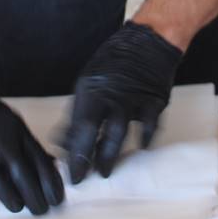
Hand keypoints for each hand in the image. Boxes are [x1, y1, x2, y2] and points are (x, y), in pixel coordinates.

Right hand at [0, 79, 63, 214]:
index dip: (50, 181)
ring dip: (8, 196)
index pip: (37, 158)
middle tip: (40, 209)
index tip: (56, 198)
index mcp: (13, 128)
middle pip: (18, 170)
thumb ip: (28, 144)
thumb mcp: (11, 121)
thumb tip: (50, 165)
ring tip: (17, 207)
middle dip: (33, 194)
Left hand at [62, 22, 182, 183]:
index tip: (69, 171)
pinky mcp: (154, 99)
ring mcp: (133, 96)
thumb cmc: (116, 63)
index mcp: (90, 88)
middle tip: (85, 177)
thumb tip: (62, 141)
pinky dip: (145, 138)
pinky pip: (149, 124)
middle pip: (95, 129)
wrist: (150, 41)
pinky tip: (140, 147)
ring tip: (105, 171)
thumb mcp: (90, 81)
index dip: (73, 151)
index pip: (78, 125)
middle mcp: (110, 93)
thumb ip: (78, 112)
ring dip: (110, 153)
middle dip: (88, 156)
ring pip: (119, 130)